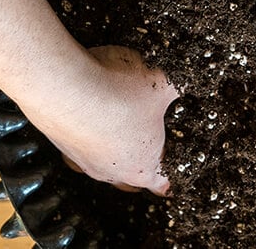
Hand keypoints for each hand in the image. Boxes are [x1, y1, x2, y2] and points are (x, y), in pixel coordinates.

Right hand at [23, 45, 178, 195]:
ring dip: (115, 143)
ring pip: (105, 160)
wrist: (64, 86)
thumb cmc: (116, 92)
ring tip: (123, 118)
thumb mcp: (163, 82)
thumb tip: (194, 75)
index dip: (175, 171)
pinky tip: (93, 106)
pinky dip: (90, 128)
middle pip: (135, 174)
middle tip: (155, 135)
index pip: (164, 181)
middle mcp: (112, 171)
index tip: (179, 164)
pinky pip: (82, 141)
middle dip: (146, 157)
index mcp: (143, 166)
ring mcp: (83, 160)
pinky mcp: (61, 143)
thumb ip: (181, 83)